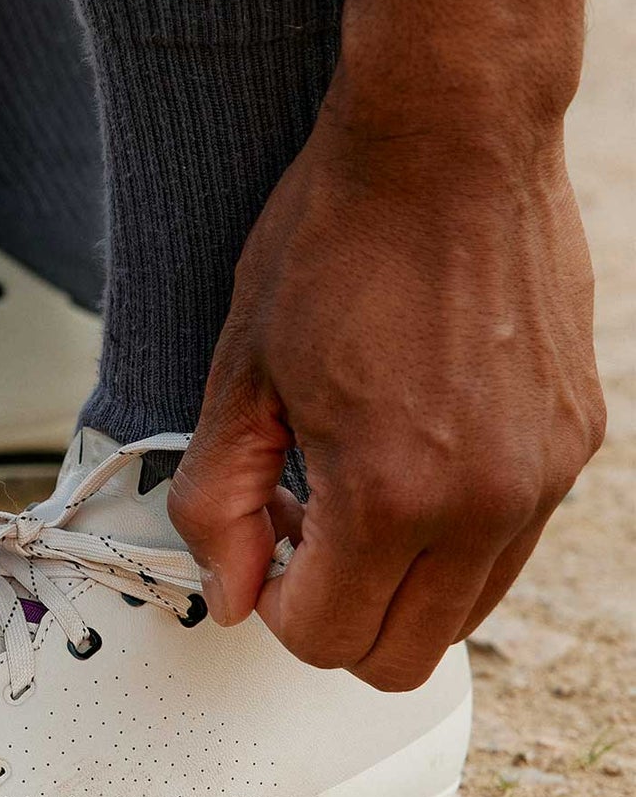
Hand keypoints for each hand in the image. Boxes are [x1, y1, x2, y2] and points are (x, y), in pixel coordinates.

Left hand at [169, 83, 604, 690]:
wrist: (449, 139)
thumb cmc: (339, 237)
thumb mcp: (243, 372)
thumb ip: (220, 500)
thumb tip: (227, 592)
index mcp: (394, 494)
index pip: (329, 641)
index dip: (273, 607)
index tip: (261, 550)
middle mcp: (487, 504)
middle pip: (404, 657)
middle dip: (336, 617)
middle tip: (299, 532)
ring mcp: (545, 476)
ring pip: (465, 612)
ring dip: (397, 582)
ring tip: (351, 487)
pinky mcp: (576, 440)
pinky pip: (510, 543)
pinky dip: (452, 537)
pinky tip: (409, 454)